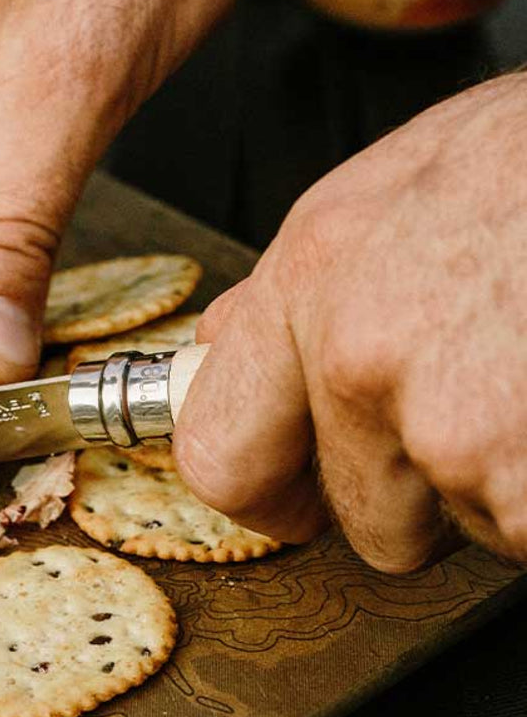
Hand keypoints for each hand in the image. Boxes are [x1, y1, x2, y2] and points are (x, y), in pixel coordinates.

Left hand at [175, 74, 526, 569]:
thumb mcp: (381, 192)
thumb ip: (293, 288)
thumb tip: (219, 346)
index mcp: (309, 282)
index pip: (219, 450)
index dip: (265, 489)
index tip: (296, 494)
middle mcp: (360, 358)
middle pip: (367, 519)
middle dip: (420, 493)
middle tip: (483, 413)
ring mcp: (456, 429)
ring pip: (475, 524)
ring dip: (511, 480)